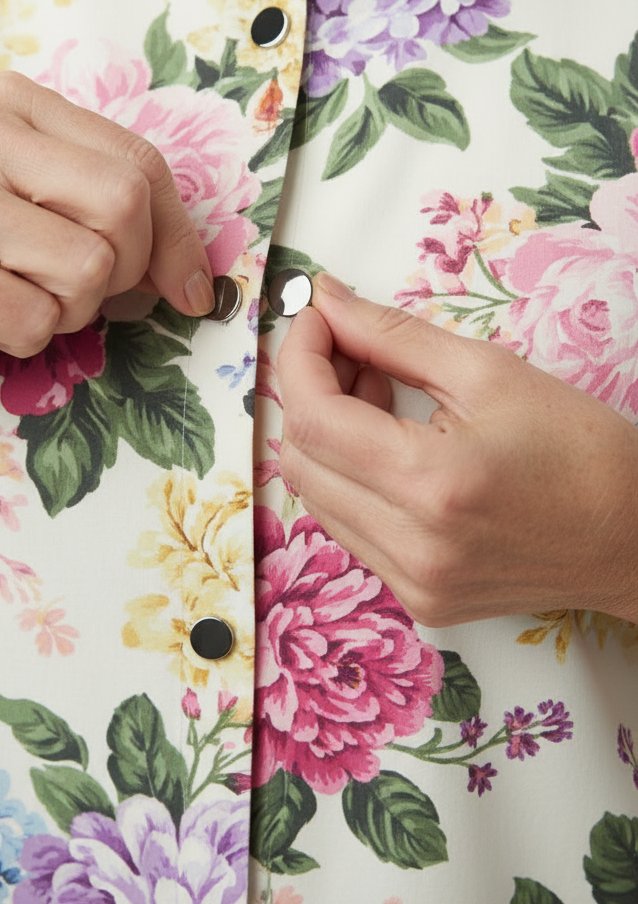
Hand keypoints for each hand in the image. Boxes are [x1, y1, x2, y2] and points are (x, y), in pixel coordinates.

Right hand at [0, 71, 214, 391]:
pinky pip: (36, 319)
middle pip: (125, 205)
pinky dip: (24, 338)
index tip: (190, 288)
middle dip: (126, 270)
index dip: (178, 235)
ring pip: (88, 269)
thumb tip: (196, 279)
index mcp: (11, 103)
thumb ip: (106, 211)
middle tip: (80, 289)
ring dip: (69, 310)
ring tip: (16, 295)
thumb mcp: (27, 202)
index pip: (140, 159)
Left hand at [277, 272, 637, 626]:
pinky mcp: (418, 599)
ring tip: (379, 398)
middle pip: (300, 458)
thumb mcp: (488, 372)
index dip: (300, 357)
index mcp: (430, 483)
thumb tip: (328, 304)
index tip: (315, 320)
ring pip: (315, 497)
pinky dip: (350, 480)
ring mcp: (411, 582)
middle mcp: (411, 546)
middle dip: (310, 392)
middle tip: (351, 352)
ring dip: (327, 437)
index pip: (312, 416)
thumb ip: (393, 336)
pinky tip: (390, 447)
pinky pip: (349, 529)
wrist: (635, 539)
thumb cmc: (582, 455)